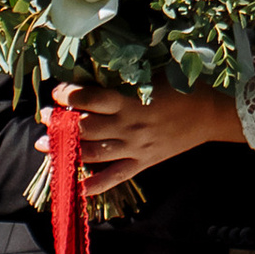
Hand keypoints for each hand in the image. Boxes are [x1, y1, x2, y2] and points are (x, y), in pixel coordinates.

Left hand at [57, 82, 243, 192]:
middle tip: (45, 117)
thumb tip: (95, 65)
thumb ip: (125, 75)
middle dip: (60, 124)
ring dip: (66, 150)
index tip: (57, 92)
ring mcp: (134, 148)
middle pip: (85, 128)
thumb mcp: (153, 74)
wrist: (210, 114)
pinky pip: (115, 177)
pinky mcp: (142, 163)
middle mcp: (128, 127)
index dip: (69, 95)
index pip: (91, 99)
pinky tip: (77, 187)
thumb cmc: (182, 88)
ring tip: (44, 146)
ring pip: (93, 153)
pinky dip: (96, 185)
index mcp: (130, 102)